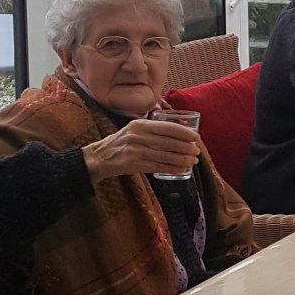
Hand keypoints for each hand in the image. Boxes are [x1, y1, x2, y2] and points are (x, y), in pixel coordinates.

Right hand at [81, 120, 200, 184]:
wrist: (98, 157)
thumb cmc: (122, 142)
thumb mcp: (135, 129)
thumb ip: (154, 127)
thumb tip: (183, 125)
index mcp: (141, 125)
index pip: (168, 127)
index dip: (184, 133)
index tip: (196, 137)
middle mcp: (138, 136)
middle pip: (168, 142)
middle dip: (186, 148)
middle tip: (196, 151)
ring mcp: (135, 150)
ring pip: (164, 155)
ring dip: (181, 159)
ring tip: (193, 161)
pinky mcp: (132, 164)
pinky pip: (156, 167)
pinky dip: (170, 168)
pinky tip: (181, 170)